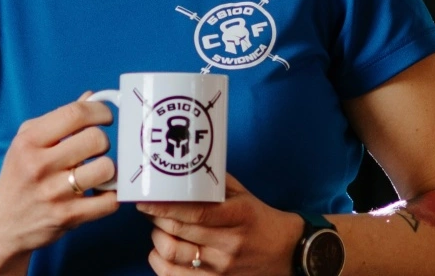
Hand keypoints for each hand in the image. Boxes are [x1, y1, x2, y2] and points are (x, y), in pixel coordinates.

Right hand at [0, 94, 119, 263]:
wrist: (2, 224)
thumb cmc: (19, 176)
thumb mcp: (27, 141)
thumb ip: (59, 119)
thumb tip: (91, 97)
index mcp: (29, 141)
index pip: (75, 114)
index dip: (99, 111)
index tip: (104, 117)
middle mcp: (40, 166)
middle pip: (95, 139)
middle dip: (103, 141)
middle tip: (96, 149)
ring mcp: (55, 193)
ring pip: (106, 169)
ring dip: (109, 169)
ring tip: (98, 171)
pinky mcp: (69, 217)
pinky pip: (109, 201)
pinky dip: (111, 195)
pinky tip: (100, 192)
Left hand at [137, 174, 304, 274]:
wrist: (287, 255)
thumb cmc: (261, 221)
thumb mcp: (245, 196)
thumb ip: (216, 184)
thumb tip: (185, 169)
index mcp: (239, 216)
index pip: (195, 212)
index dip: (165, 206)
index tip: (146, 198)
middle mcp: (229, 243)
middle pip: (180, 231)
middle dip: (156, 217)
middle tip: (148, 208)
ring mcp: (221, 267)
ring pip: (173, 254)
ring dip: (157, 238)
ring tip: (157, 228)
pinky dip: (159, 263)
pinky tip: (157, 251)